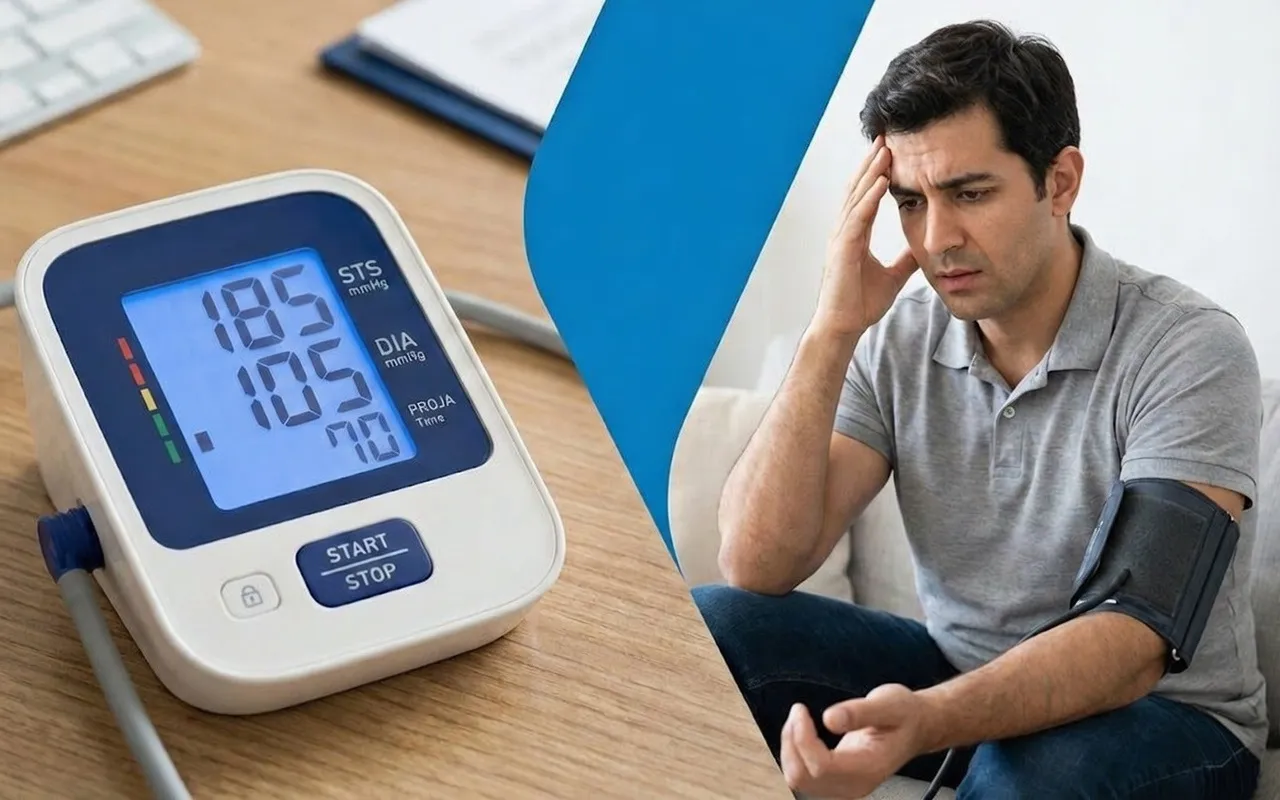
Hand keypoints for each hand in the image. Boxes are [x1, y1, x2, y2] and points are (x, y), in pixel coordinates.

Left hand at [780, 684, 929, 798]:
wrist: (916, 728)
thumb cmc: (905, 714)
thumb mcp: (889, 703)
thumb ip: (860, 712)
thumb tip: (829, 719)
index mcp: (869, 768)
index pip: (821, 766)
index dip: (803, 738)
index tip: (801, 710)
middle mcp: (856, 785)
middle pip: (803, 777)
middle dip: (792, 743)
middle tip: (798, 712)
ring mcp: (845, 787)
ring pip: (798, 779)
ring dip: (790, 748)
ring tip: (799, 719)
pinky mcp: (837, 782)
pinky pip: (803, 776)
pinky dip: (794, 754)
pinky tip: (801, 733)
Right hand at [811, 136, 917, 340]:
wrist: (844, 327)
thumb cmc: (860, 304)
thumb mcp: (892, 276)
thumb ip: (905, 260)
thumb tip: (923, 249)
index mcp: (854, 235)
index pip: (866, 196)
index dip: (877, 173)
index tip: (891, 151)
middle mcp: (844, 232)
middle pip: (858, 189)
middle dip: (872, 163)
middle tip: (887, 136)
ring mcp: (841, 239)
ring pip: (857, 198)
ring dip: (871, 173)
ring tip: (885, 150)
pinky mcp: (843, 250)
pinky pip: (857, 218)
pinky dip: (869, 198)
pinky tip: (881, 181)